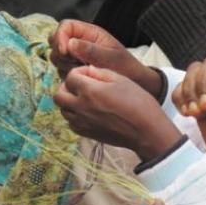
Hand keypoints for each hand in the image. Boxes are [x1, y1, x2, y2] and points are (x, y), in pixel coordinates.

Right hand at [49, 19, 162, 96]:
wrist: (132, 83)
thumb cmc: (125, 67)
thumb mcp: (111, 58)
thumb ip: (91, 50)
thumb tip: (70, 44)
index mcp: (89, 33)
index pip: (65, 25)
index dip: (60, 36)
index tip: (65, 51)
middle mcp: (80, 42)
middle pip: (55, 40)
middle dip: (60, 52)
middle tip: (76, 63)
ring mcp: (75, 55)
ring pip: (56, 56)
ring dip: (64, 65)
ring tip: (84, 71)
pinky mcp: (73, 68)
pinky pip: (60, 70)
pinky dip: (67, 74)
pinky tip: (83, 78)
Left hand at [54, 66, 180, 159]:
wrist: (147, 131)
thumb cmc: (138, 103)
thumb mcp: (121, 79)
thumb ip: (99, 72)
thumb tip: (87, 71)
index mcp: (89, 91)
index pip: (70, 77)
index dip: (80, 72)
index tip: (91, 74)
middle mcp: (81, 107)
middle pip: (59, 95)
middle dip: (67, 87)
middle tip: (82, 86)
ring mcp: (82, 122)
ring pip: (62, 110)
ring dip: (69, 102)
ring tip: (85, 99)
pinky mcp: (87, 133)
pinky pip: (71, 123)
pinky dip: (75, 116)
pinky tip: (88, 112)